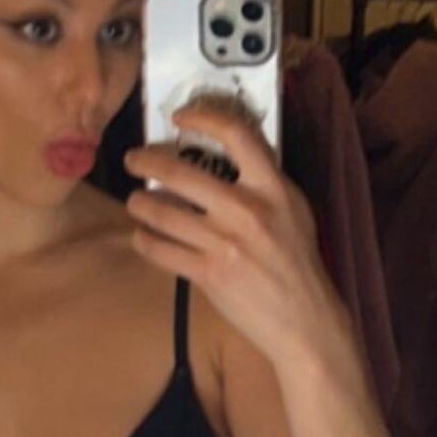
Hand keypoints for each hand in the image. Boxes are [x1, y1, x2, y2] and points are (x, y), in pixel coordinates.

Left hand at [123, 104, 344, 362]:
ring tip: (134, 202)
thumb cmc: (297, 262)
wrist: (304, 318)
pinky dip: (145, 241)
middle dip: (146, 161)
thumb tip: (227, 156)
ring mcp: (225, 243)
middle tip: (132, 159)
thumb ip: (263, 183)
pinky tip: (142, 237)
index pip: (237, 135)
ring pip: (163, 212)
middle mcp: (247, 210)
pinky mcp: (209, 274)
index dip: (203, 118)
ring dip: (139, 204)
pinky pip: (161, 250)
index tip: (178, 117)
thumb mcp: (293, 210)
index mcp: (273, 188)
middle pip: (180, 172)